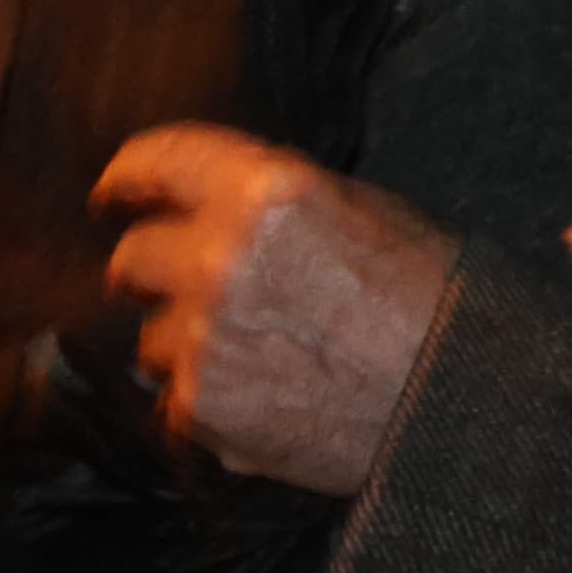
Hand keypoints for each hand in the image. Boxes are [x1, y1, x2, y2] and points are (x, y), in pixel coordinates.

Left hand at [94, 125, 459, 497]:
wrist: (457, 398)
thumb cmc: (427, 297)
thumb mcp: (364, 208)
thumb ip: (274, 200)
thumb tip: (210, 202)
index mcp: (266, 192)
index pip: (159, 163)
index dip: (128, 177)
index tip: (114, 193)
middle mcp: (221, 258)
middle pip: (133, 258)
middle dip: (155, 269)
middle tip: (192, 285)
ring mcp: (204, 339)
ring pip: (150, 338)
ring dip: (185, 341)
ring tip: (255, 352)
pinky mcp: (202, 409)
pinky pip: (172, 398)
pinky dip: (206, 396)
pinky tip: (263, 391)